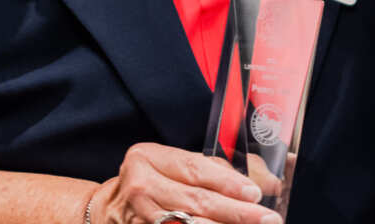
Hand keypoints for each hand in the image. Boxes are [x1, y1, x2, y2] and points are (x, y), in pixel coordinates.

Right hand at [99, 144, 278, 223]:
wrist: (108, 209)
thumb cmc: (153, 183)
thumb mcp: (176, 166)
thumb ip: (216, 170)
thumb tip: (264, 181)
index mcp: (149, 157)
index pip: (195, 170)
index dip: (228, 183)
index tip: (255, 194)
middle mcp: (140, 185)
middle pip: (195, 201)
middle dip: (235, 212)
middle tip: (266, 218)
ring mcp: (136, 216)